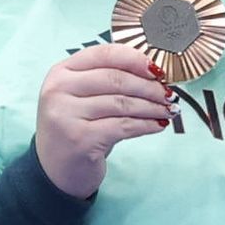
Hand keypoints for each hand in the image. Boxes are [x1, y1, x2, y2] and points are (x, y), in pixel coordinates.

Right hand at [35, 44, 174, 197]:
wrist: (56, 170)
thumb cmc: (77, 128)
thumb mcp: (83, 97)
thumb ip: (108, 79)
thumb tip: (153, 73)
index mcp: (61, 73)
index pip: (104, 54)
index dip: (135, 59)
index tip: (157, 70)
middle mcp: (59, 91)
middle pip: (116, 78)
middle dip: (149, 87)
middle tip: (168, 94)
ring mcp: (67, 115)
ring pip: (122, 103)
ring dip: (152, 107)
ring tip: (167, 110)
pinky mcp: (80, 139)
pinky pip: (124, 126)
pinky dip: (146, 125)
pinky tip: (157, 125)